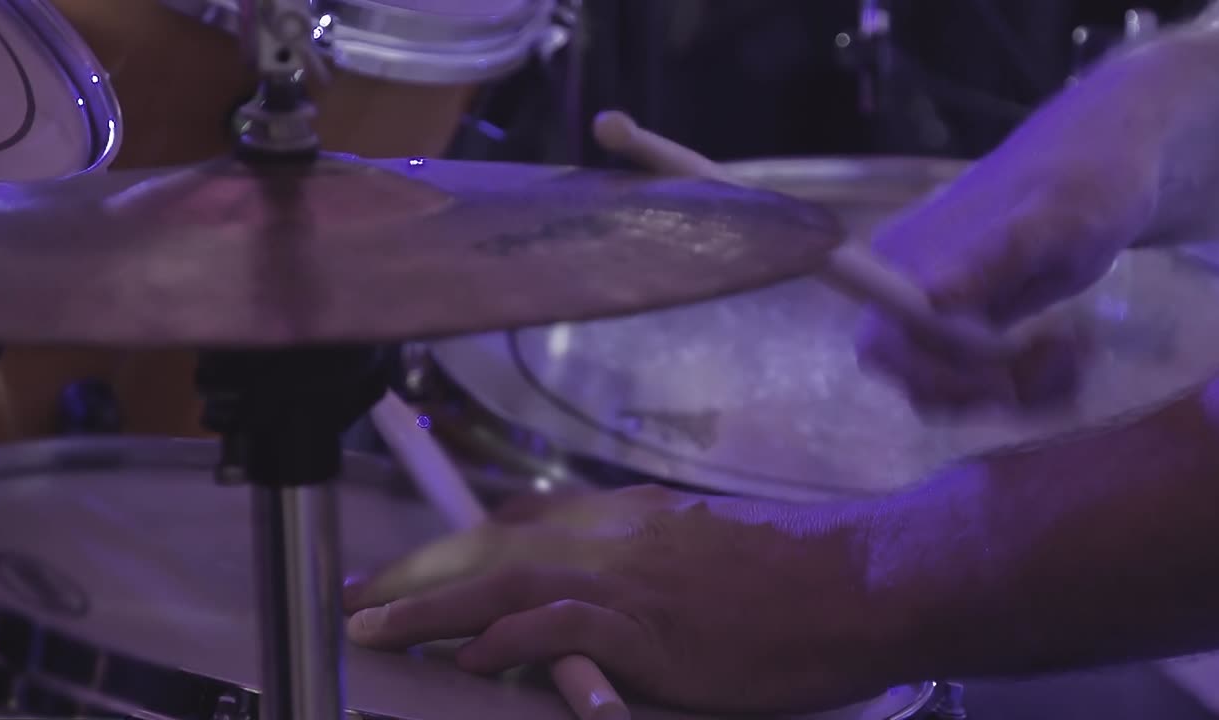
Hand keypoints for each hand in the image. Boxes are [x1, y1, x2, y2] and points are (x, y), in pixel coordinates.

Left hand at [341, 485, 896, 713]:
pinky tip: (468, 657)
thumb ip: (647, 558)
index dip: (454, 545)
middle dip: (419, 569)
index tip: (409, 565)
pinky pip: (560, 625)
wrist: (859, 581)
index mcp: (629, 518)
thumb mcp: (708, 549)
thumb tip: (601, 589)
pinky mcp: (651, 624)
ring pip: (507, 577)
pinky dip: (507, 637)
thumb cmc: (794, 576)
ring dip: (434, 602)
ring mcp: (631, 577)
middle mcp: (616, 535)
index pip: (520, 522)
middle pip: (493, 544)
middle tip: (359, 595)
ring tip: (375, 625)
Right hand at [855, 52, 1173, 411]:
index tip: (1007, 374)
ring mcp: (931, 312)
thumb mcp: (1056, 216)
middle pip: (915, 378)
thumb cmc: (1086, 178)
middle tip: (1059, 358)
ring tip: (1075, 354)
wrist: (1106, 156)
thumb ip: (996, 258)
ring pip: (947, 390)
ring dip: (1014, 392)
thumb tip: (930, 299)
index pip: (886, 345)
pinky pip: (971, 382)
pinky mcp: (960, 327)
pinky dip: (1021, 387)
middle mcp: (904, 288)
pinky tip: (1064, 354)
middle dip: (987, 388)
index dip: (938, 376)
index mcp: (908, 258)